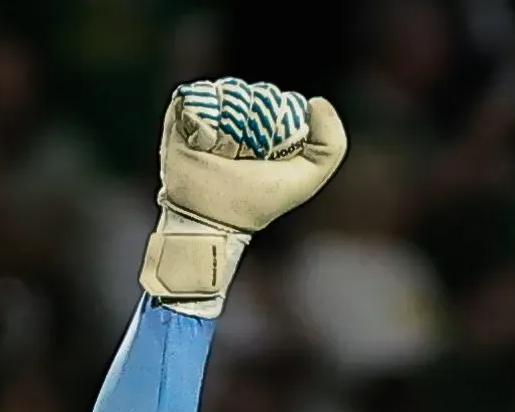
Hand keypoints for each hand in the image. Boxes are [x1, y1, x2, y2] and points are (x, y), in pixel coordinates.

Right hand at [142, 79, 347, 315]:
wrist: (211, 216)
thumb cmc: (257, 200)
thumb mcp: (307, 178)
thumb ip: (332, 144)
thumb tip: (315, 101)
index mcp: (268, 125)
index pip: (280, 101)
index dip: (279, 122)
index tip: (269, 152)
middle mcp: (239, 115)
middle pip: (256, 94)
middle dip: (255, 123)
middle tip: (243, 154)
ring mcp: (210, 110)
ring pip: (230, 91)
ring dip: (229, 122)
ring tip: (222, 150)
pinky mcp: (182, 111)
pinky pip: (199, 93)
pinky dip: (205, 114)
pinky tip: (206, 142)